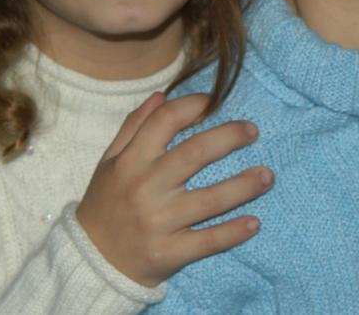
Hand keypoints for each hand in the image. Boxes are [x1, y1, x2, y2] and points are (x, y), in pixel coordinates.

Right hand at [75, 92, 272, 286]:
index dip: (193, 105)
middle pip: (195, 154)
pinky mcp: (169, 253)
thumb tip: (161, 96)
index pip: (165, 121)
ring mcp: (160, 222)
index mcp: (131, 162)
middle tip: (252, 130)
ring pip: (211, 200)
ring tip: (267, 176)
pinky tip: (255, 222)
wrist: (90, 262)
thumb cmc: (105, 204)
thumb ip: (133, 127)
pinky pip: (209, 241)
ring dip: (244, 186)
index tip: (214, 100)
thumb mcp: (109, 162)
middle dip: (229, 138)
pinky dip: (234, 232)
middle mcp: (146, 188)